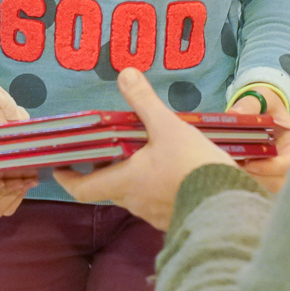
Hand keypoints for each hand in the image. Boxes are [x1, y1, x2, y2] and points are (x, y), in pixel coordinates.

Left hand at [54, 69, 235, 230]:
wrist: (229, 204)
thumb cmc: (192, 165)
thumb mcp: (167, 127)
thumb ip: (144, 101)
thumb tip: (125, 73)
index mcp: (123, 182)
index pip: (81, 189)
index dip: (67, 177)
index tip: (61, 165)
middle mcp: (133, 202)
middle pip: (108, 187)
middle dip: (105, 168)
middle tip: (107, 147)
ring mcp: (154, 214)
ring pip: (133, 194)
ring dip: (131, 176)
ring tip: (141, 153)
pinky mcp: (175, 218)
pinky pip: (156, 202)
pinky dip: (154, 186)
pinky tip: (170, 170)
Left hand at [226, 84, 289, 192]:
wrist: (265, 110)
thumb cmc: (267, 103)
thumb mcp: (262, 97)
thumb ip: (249, 104)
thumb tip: (234, 115)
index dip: (271, 167)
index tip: (249, 163)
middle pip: (282, 180)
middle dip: (258, 176)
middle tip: (234, 165)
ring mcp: (284, 170)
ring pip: (271, 186)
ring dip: (251, 179)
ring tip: (231, 165)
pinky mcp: (272, 176)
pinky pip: (263, 185)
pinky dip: (248, 179)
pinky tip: (234, 167)